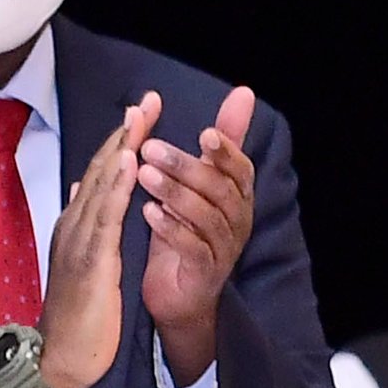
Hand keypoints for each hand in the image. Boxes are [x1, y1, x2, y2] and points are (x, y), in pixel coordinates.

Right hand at [0, 100, 154, 387]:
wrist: (59, 360)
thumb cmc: (77, 318)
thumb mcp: (83, 266)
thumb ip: (85, 228)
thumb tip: (82, 192)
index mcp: (78, 228)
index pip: (102, 177)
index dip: (122, 143)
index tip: (142, 113)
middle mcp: (75, 227)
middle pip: (101, 171)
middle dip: (125, 134)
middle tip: (147, 100)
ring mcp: (79, 243)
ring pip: (101, 187)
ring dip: (121, 149)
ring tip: (140, 118)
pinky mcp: (89, 263)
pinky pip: (105, 219)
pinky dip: (116, 188)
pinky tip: (130, 166)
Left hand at [136, 88, 260, 384]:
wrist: (179, 295)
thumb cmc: (188, 228)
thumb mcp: (203, 179)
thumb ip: (221, 139)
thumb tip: (243, 92)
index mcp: (237, 194)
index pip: (240, 167)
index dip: (226, 150)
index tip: (204, 133)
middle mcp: (237, 220)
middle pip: (219, 189)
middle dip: (186, 166)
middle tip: (151, 148)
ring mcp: (224, 248)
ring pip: (205, 216)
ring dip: (174, 193)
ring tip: (144, 175)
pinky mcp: (206, 273)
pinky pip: (193, 248)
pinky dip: (171, 229)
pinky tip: (148, 213)